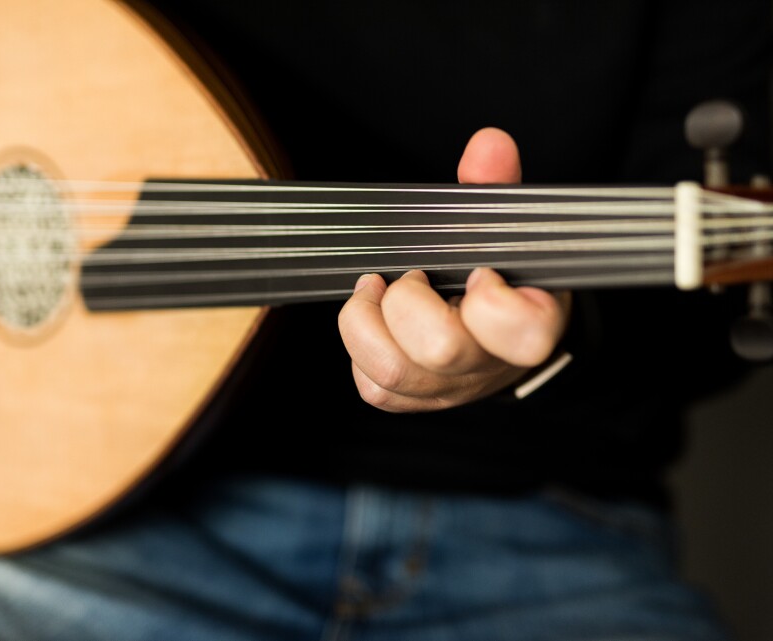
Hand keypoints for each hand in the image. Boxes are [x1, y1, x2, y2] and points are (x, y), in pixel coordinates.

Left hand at [337, 127, 569, 411]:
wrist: (505, 340)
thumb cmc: (506, 279)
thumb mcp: (512, 233)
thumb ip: (496, 188)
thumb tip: (488, 144)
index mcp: (532, 326)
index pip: (520, 332)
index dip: (490, 301)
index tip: (479, 272)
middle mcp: (489, 365)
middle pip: (439, 348)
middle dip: (410, 300)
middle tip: (411, 275)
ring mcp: (449, 389)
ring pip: (392, 372)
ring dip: (368, 320)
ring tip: (377, 289)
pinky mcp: (413, 399)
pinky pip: (372, 386)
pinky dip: (360, 347)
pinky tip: (374, 319)